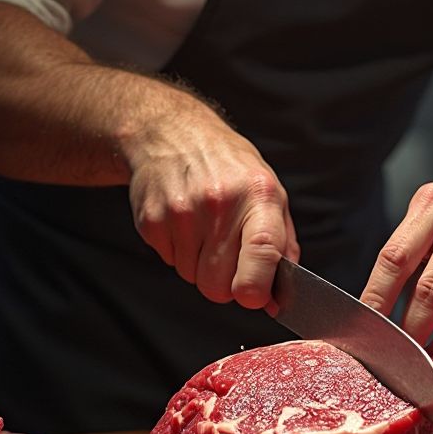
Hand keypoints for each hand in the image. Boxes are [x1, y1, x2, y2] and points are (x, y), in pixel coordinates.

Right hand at [125, 96, 298, 309]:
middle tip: (227, 254)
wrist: (172, 134)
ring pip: (192, 278)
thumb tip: (278, 299)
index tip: (254, 299)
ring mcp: (181, 212)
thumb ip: (282, 247)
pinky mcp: (151, 220)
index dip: (257, 285)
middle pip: (218, 284)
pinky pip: (169, 262)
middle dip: (225, 283)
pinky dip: (177, 252)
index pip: (262, 249)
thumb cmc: (230, 169)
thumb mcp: (270, 193)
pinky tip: (183, 222)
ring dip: (199, 264)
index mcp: (259, 195)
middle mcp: (219, 202)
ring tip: (203, 228)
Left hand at [359, 163, 432, 358]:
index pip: (394, 257)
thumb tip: (383, 303)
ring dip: (428, 339)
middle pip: (424, 287)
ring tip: (412, 357)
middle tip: (386, 350)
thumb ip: (415, 249)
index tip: (362, 323)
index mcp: (432, 204)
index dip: (375, 296)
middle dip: (402, 327)